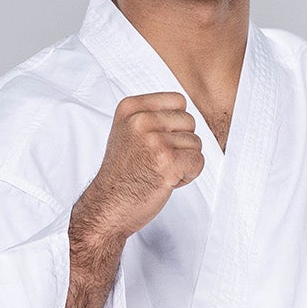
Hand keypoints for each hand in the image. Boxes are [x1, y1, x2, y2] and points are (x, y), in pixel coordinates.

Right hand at [76, 91, 203, 240]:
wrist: (108, 206)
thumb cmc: (122, 175)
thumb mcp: (127, 132)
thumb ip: (152, 117)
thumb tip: (185, 112)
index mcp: (131, 108)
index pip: (178, 100)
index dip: (175, 125)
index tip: (157, 142)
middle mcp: (141, 120)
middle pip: (189, 121)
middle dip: (181, 144)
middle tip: (158, 161)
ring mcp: (154, 141)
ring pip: (196, 143)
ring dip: (184, 162)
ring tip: (160, 172)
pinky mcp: (167, 162)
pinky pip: (198, 161)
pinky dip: (189, 175)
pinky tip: (167, 181)